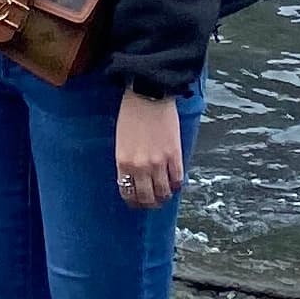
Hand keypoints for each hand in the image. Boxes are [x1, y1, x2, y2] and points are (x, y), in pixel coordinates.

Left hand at [116, 87, 182, 207]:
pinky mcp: (174, 155)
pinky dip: (177, 185)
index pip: (127, 192)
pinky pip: (177, 179)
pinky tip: (176, 184)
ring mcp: (158, 162)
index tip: (137, 202)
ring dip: (164, 197)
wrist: (148, 94)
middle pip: (146, 197)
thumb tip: (135, 178)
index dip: (133, 202)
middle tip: (152, 203)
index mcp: (123, 162)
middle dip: (149, 204)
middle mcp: (140, 166)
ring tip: (165, 195)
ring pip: (163, 192)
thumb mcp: (121, 141)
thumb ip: (127, 161)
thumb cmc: (132, 113)